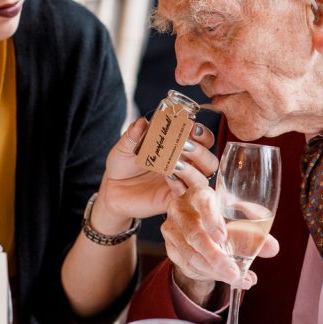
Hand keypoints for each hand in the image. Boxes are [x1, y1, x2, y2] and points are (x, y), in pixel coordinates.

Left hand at [92, 118, 217, 231]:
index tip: (192, 127)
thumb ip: (134, 134)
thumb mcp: (125, 146)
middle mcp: (187, 166)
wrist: (112, 189)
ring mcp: (182, 185)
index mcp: (180, 148)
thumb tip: (141, 122)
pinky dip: (180, 185)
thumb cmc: (124, 164)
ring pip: (202, 180)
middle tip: (184, 145)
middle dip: (200, 152)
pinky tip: (168, 177)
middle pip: (210, 161)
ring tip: (174, 164)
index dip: (202, 134)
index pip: (203, 140)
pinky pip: (186, 195)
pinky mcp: (174, 201)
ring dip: (192, 170)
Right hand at [162, 185, 279, 305]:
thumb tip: (272, 248)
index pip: (203, 202)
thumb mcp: (239, 217)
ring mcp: (172, 230)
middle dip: (216, 257)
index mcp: (199, 194)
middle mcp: (181, 209)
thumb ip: (256, 230)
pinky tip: (226, 278)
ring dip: (215, 271)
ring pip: (191, 255)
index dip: (212, 219)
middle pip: (195, 234)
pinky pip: (189, 266)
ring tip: (238, 279)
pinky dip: (209, 275)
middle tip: (234, 272)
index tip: (223, 237)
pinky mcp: (171, 249)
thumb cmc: (222, 215)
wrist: (198, 222)